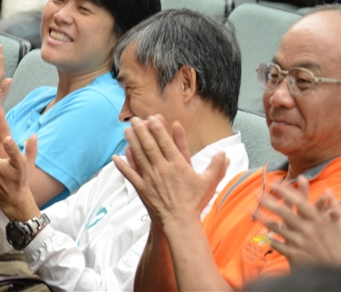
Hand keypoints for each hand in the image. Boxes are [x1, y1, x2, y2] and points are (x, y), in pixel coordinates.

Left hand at [113, 116, 228, 227]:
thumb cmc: (194, 202)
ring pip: (139, 156)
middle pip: (149, 145)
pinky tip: (116, 156)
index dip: (157, 129)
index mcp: (177, 165)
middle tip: (135, 119)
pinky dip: (122, 165)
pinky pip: (130, 174)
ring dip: (132, 142)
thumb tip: (224, 154)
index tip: (151, 118)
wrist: (180, 222)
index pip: (165, 142)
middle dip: (141, 130)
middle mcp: (162, 169)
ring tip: (126, 130)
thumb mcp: (208, 183)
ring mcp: (150, 178)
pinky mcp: (142, 188)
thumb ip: (217, 166)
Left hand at [256, 176, 340, 269]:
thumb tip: (329, 190)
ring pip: (276, 227)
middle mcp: (306, 230)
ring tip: (252, 210)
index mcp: (318, 221)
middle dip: (268, 201)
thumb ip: (337, 207)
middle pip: (283, 212)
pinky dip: (269, 238)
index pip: (299, 202)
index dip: (286, 192)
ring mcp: (298, 243)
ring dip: (262, 217)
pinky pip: (277, 245)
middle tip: (255, 193)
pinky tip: (260, 232)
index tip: (274, 184)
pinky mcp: (293, 255)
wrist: (339, 276)